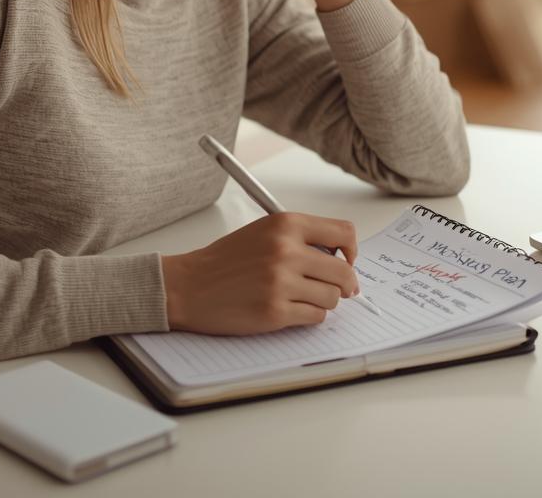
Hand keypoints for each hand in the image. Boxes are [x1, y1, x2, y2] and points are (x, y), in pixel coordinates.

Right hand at [160, 213, 360, 334]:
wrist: (188, 286)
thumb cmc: (225, 261)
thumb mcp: (264, 232)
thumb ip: (301, 238)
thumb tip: (341, 257)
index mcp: (285, 224)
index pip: (344, 233)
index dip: (352, 251)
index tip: (347, 260)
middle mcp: (286, 250)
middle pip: (344, 271)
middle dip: (345, 284)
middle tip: (339, 289)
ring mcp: (281, 282)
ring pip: (332, 297)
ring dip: (325, 301)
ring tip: (305, 298)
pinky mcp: (275, 311)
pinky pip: (316, 317)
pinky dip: (310, 316)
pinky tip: (293, 309)